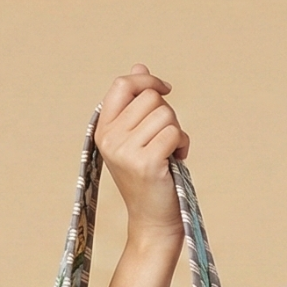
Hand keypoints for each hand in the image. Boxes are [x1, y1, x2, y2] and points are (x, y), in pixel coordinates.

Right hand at [96, 64, 189, 241]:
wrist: (153, 221)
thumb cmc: (149, 179)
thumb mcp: (137, 138)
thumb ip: (136, 104)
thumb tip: (140, 65)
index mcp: (103, 129)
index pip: (122, 84)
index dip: (146, 80)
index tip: (165, 89)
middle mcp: (110, 138)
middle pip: (150, 98)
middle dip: (168, 115)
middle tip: (166, 141)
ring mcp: (125, 151)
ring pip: (165, 114)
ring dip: (177, 132)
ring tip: (170, 154)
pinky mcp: (146, 163)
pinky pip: (174, 133)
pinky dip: (183, 144)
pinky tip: (177, 160)